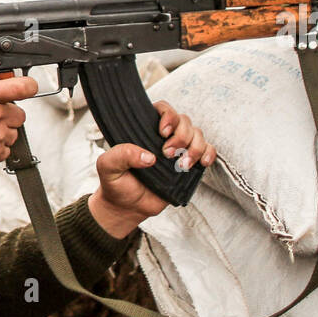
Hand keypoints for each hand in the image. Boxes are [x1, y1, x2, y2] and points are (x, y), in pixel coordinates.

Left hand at [87, 101, 216, 237]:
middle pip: (184, 121)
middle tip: (168, 154)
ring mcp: (178, 150)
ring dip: (195, 147)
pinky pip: (207, 151)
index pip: (162, 109)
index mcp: (144, 130)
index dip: (168, 115)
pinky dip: (209, 154)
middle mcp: (163, 137)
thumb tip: (149, 157)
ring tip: (182, 165)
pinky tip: (202, 163)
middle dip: (181, 136)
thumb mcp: (108, 167)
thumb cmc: (115, 183)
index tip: (163, 132)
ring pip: (197, 134)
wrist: (126, 207)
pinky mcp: (188, 165)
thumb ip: (122, 155)